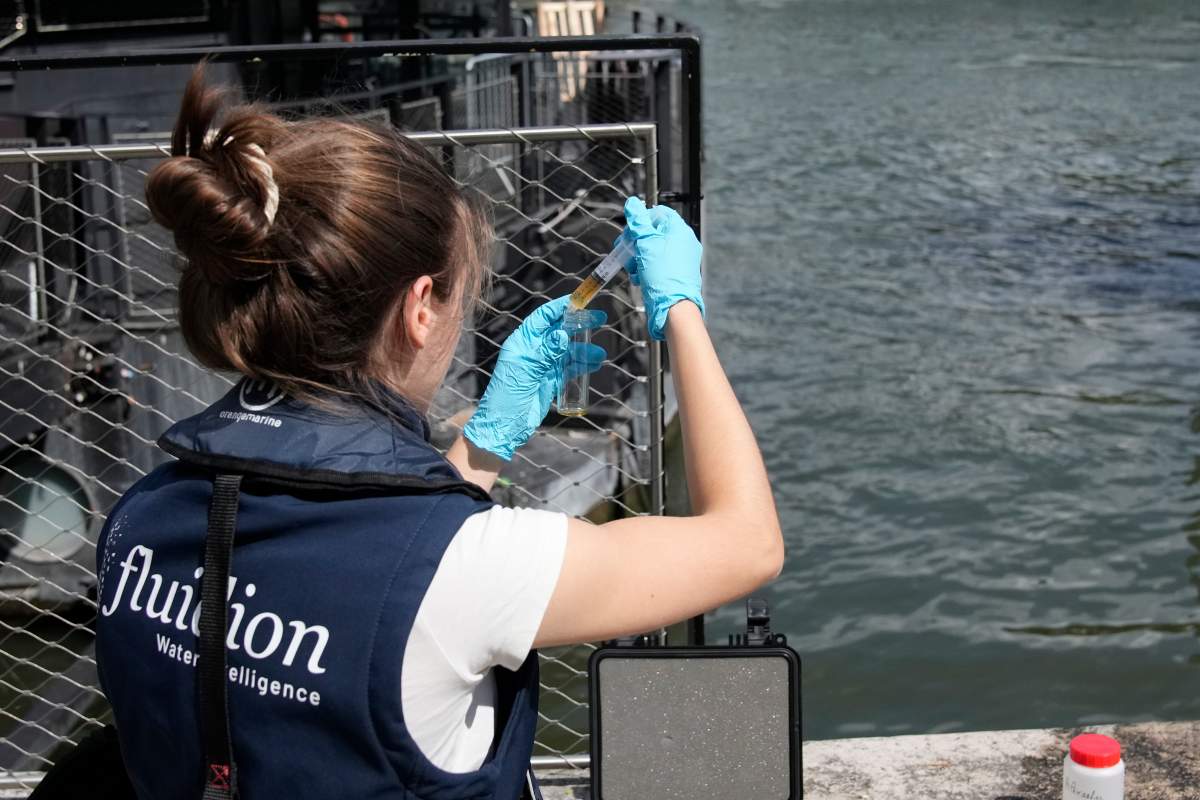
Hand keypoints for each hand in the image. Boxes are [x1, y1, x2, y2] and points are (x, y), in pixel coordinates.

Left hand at [464, 296, 606, 460]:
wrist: (504, 426)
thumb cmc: (506, 398)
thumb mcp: (526, 373)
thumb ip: (545, 353)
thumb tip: (563, 335)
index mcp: (522, 343)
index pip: (543, 318)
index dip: (560, 307)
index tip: (579, 301)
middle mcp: (533, 350)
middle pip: (559, 331)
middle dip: (579, 325)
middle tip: (600, 319)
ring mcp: (543, 365)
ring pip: (568, 351)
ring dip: (584, 349)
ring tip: (599, 354)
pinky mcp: (550, 380)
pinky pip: (569, 368)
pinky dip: (582, 365)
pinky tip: (594, 364)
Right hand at [620, 196, 703, 339]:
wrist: (673, 308)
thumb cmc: (662, 275)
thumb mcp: (645, 243)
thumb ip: (638, 222)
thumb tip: (632, 203)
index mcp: (680, 231)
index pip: (659, 213)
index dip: (641, 220)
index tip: (629, 232)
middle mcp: (684, 243)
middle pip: (654, 232)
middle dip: (636, 242)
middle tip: (624, 251)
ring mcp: (681, 260)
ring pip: (653, 250)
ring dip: (638, 257)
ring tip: (632, 269)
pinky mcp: (676, 274)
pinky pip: (658, 265)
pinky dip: (646, 269)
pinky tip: (639, 278)